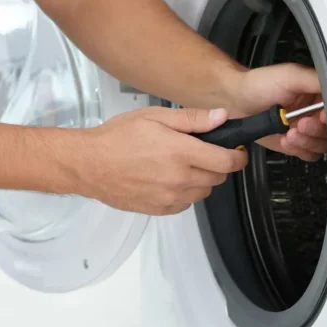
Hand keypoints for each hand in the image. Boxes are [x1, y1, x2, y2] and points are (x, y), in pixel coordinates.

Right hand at [75, 107, 247, 215]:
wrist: (89, 164)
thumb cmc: (117, 137)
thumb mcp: (154, 117)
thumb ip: (192, 119)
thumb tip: (222, 117)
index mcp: (181, 153)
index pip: (227, 161)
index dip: (238, 156)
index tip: (236, 151)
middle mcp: (179, 179)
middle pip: (218, 178)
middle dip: (217, 165)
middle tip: (201, 153)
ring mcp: (169, 198)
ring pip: (203, 193)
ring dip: (201, 180)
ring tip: (181, 166)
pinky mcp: (159, 209)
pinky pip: (186, 204)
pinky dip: (185, 193)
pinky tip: (169, 180)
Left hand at [233, 63, 326, 160]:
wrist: (235, 101)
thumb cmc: (258, 84)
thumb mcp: (290, 76)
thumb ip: (316, 80)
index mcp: (319, 94)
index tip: (321, 117)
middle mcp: (314, 113)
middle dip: (316, 130)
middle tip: (301, 124)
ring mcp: (304, 129)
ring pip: (320, 145)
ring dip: (306, 142)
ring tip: (290, 133)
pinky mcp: (294, 143)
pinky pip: (306, 154)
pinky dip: (297, 149)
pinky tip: (285, 140)